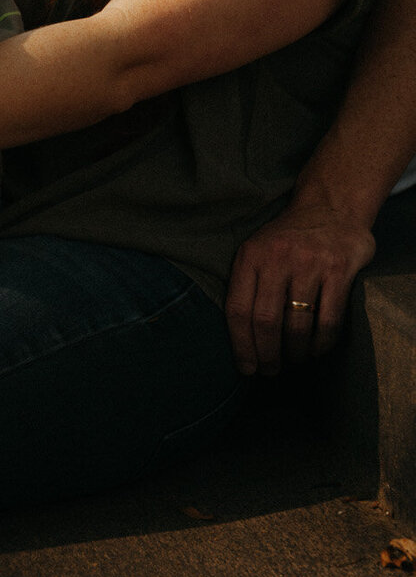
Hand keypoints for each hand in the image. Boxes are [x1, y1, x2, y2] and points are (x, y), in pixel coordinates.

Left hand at [224, 204, 375, 375]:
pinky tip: (316, 350)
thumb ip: (247, 283)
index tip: (246, 368)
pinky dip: (321, 343)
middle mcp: (277, 259)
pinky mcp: (339, 270)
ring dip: (294, 352)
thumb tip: (239, 336)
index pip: (238, 309)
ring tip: (293, 360)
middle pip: (265, 321)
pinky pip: (328, 319)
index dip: (240, 345)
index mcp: (250, 256)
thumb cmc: (289, 238)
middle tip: (270, 371)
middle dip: (266, 354)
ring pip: (297, 324)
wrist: (331, 206)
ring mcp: (310, 264)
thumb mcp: (258, 250)